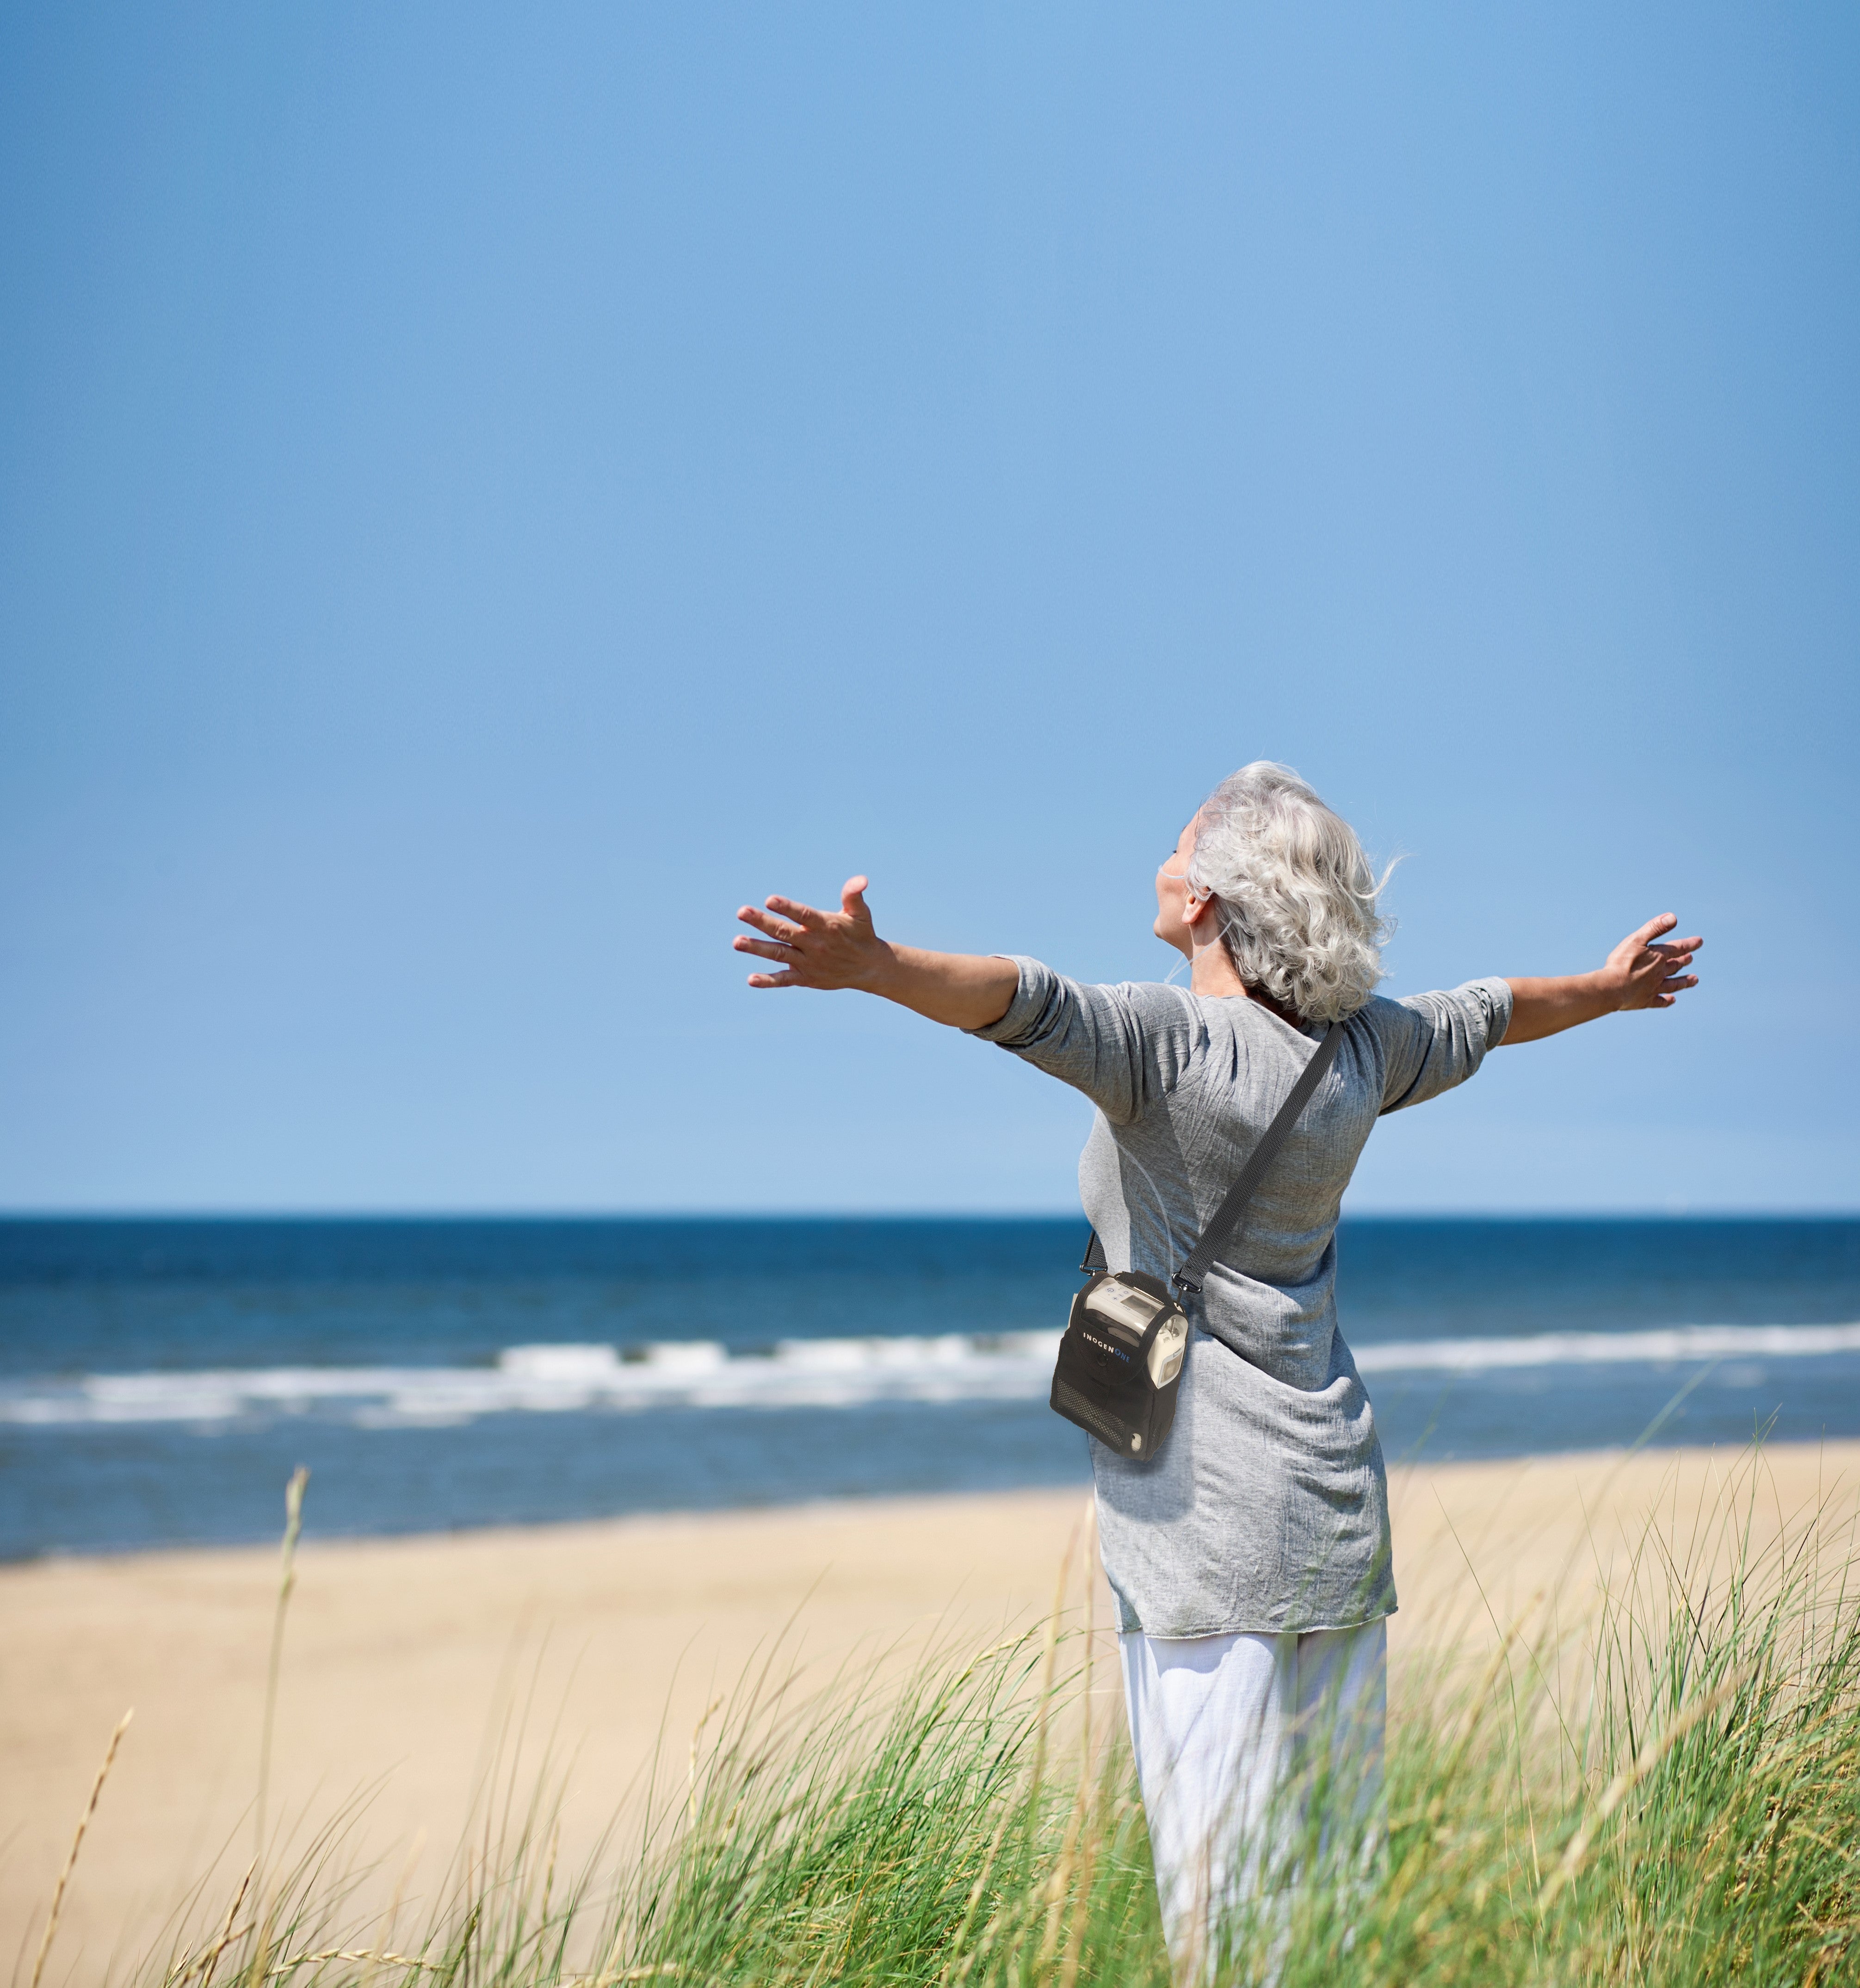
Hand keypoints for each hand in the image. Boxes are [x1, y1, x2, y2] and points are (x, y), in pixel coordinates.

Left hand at [734, 877, 891, 990]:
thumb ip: (854, 895)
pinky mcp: (806, 978)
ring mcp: (808, 962)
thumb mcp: (860, 913)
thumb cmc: (861, 934)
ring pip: (779, 954)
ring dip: (757, 947)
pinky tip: (751, 979)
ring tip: (737, 941)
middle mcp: (814, 944)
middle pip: (784, 932)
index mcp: (826, 926)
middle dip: (762, 922)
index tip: (769, 900)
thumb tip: (861, 879)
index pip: (804, 915)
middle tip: (741, 912)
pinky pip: (784, 980)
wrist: (869, 968)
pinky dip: (768, 981)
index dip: (787, 908)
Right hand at [1596, 913, 1702, 1011]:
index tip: (1699, 941)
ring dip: (1684, 981)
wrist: (1612, 988)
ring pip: (1673, 984)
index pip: (1678, 948)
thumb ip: (1655, 928)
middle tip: (1691, 958)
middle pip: (1675, 966)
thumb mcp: (1637, 940)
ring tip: (1694, 980)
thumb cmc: (1622, 962)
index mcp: (1658, 957)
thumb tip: (1673, 917)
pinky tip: (1672, 1000)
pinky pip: (1659, 1001)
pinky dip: (1667, 1001)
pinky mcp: (1645, 1001)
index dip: (1689, 944)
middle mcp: (1659, 973)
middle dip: (1684, 961)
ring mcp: (1653, 988)